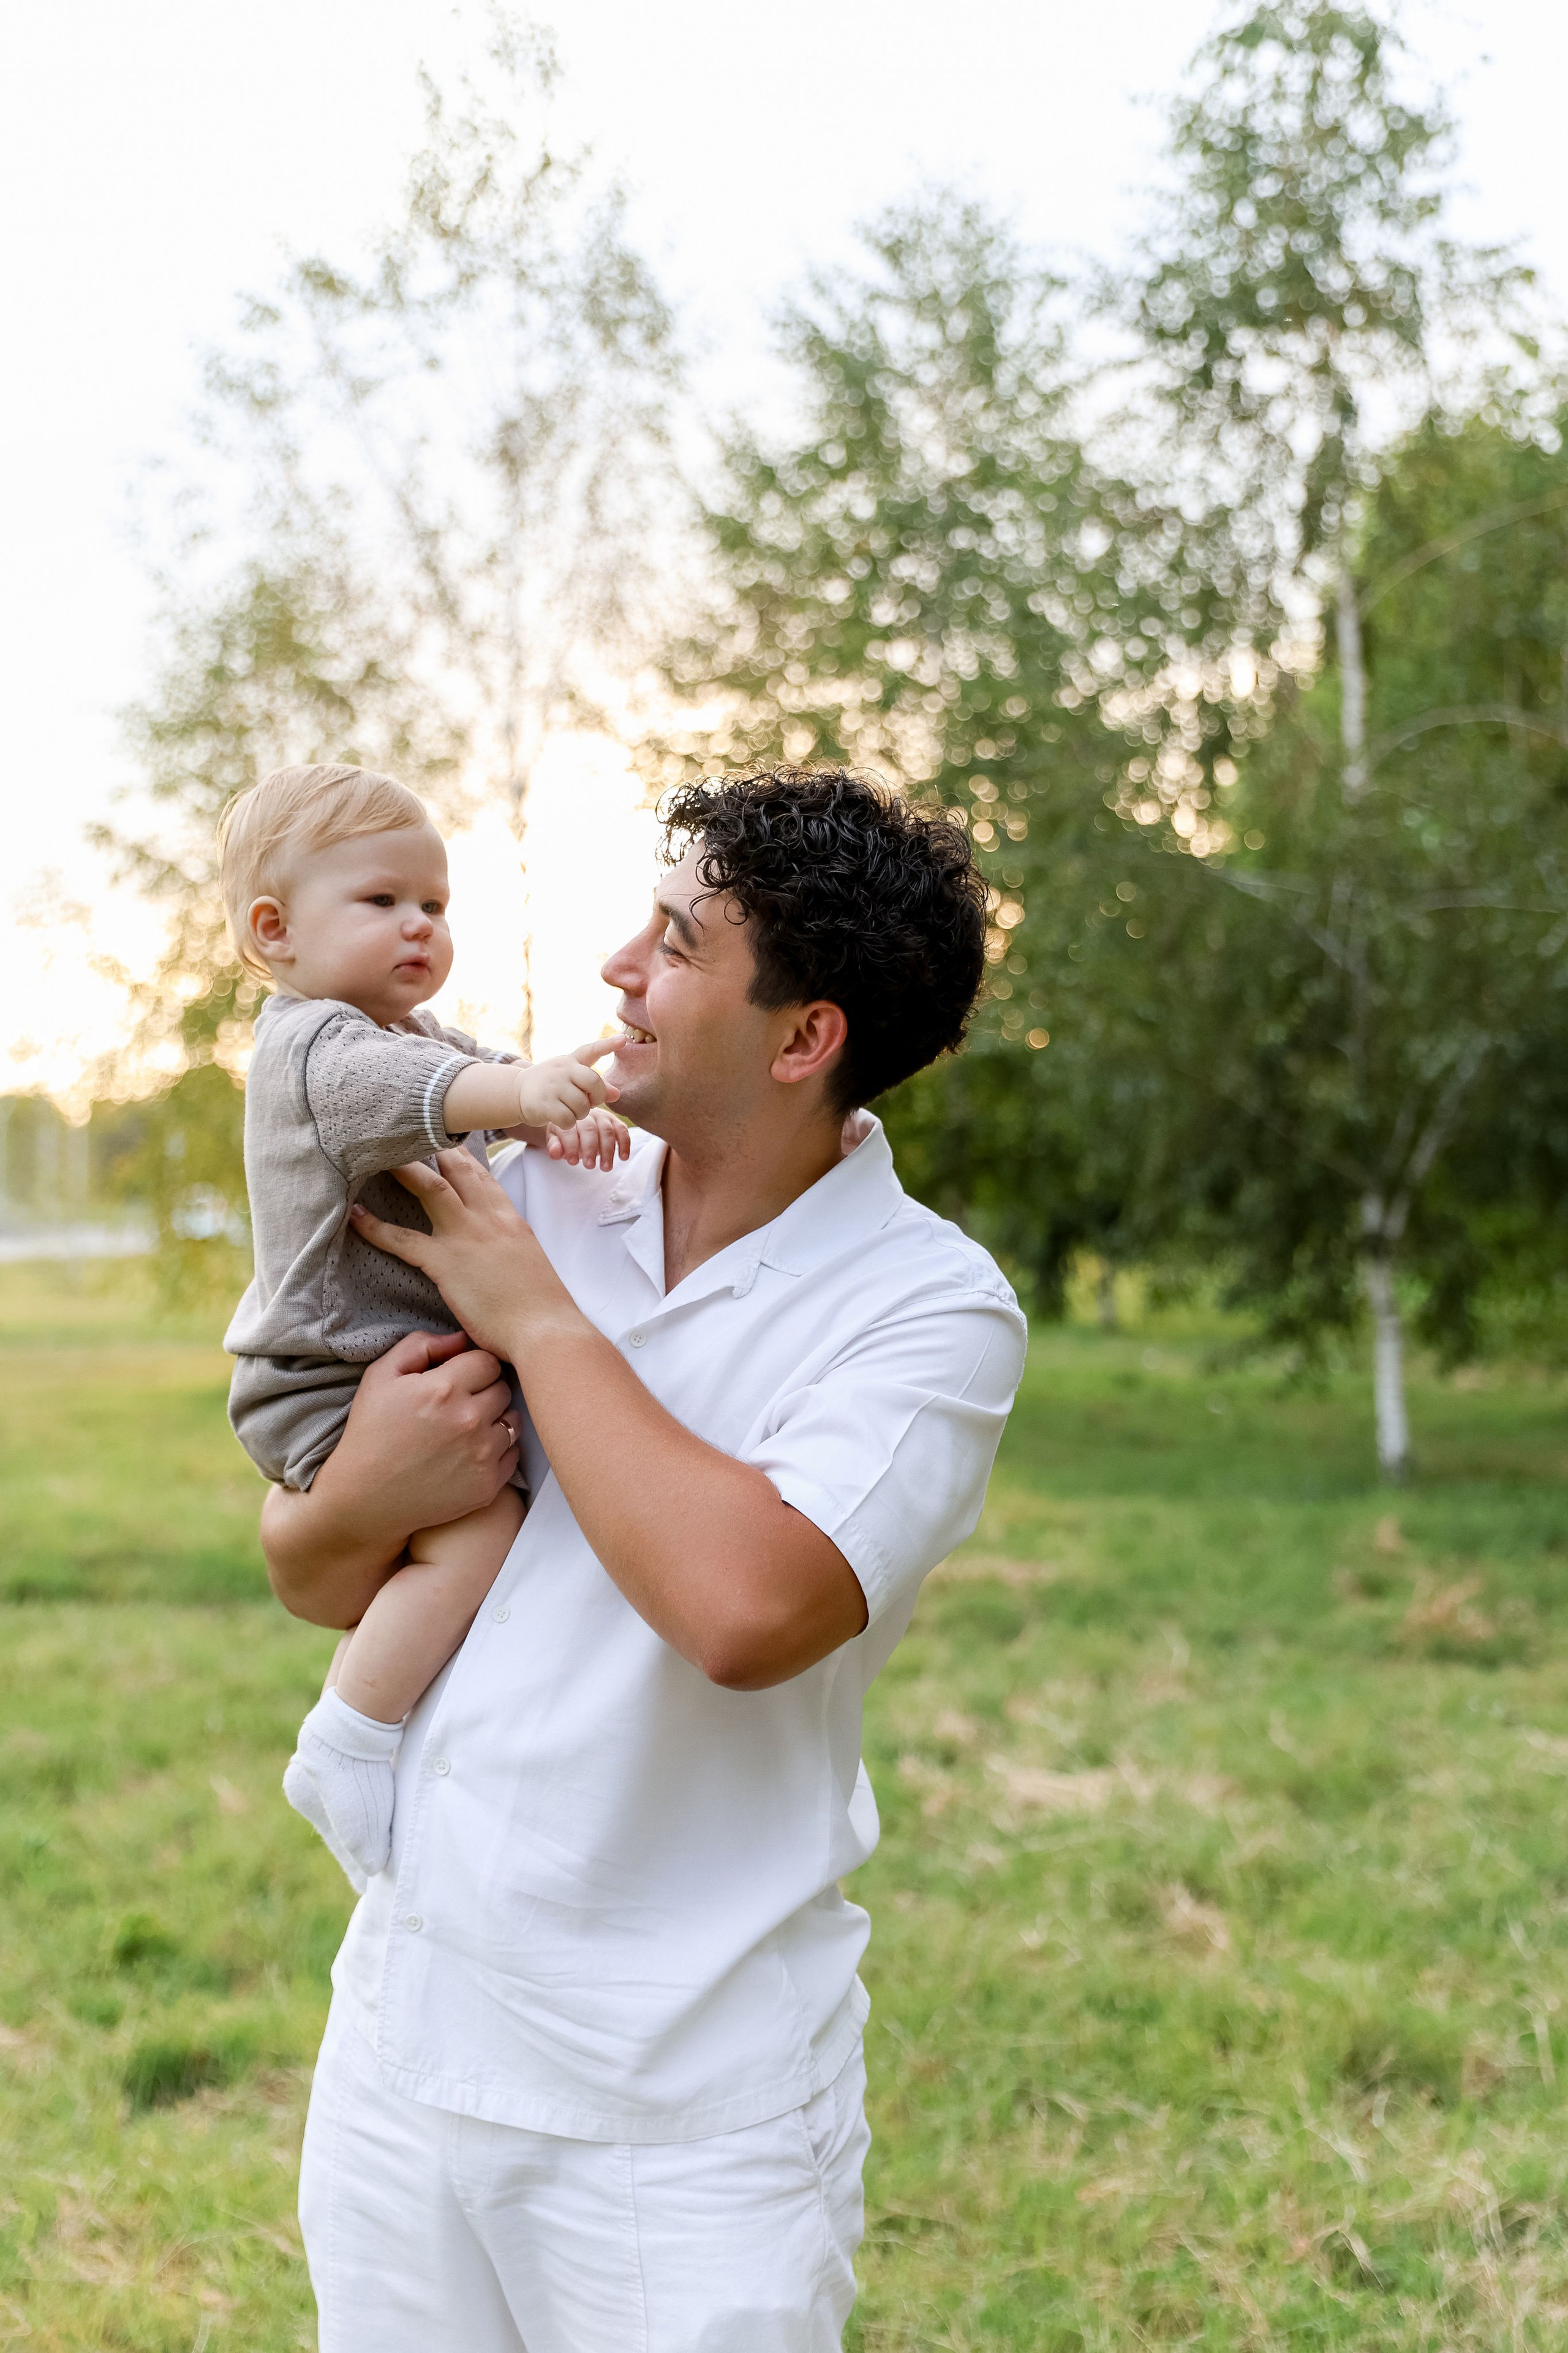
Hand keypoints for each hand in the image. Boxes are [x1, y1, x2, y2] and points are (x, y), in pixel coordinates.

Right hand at [260, 1329, 520, 1624]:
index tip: (459, 1377)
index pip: (487, 1360)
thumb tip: (461, 1338)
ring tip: (466, 1427)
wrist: (364, 1500)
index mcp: (443, 1389)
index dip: (473, 1366)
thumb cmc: (370, 1434)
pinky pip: (513, 1453)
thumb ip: (420, 1345)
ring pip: (513, 1420)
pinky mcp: (488, 1485)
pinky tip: (470, 1452)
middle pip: (504, 1388)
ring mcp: (482, 1455)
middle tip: (462, 1402)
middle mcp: (468, 1420)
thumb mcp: (380, 1377)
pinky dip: (498, 1450)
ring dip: (496, 1419)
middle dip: (486, 1389)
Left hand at [349, 1147, 561, 1360]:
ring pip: (431, 1188)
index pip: (480, 1175)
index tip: (440, 1140)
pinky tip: (356, 1216)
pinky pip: (404, 1240)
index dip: (458, 1154)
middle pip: (456, 1168)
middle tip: (402, 1132)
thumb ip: (508, 1246)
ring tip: (378, 1153)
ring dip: (404, 1168)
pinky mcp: (446, 1263)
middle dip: (430, 1145)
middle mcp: (488, 1219)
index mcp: (509, 1219)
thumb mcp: (528, 1262)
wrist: (545, 1329)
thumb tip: (497, 1252)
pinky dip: (376, 1227)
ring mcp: (466, 1237)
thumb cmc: (541, 1306)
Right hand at [514, 1039, 619, 1130]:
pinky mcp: (544, 1103)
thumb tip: (617, 1094)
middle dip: (596, 1097)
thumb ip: (594, 1086)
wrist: (516, 1092)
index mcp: (571, 1061)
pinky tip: (560, 1118)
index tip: (623, 1039)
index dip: (608, 1045)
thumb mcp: (571, 1080)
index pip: (591, 1050)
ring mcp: (553, 1086)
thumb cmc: (550, 1086)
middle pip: (594, 1083)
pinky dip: (568, 1123)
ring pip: (582, 1106)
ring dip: (580, 1114)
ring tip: (570, 1110)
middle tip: (588, 1102)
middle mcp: (563, 1069)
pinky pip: (569, 1119)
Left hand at [546, 1104, 631, 1170]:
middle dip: (590, 1149)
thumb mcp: (556, 1139)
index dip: (571, 1147)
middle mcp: (586, 1114)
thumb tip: (554, 1153)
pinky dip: (624, 1143)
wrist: (577, 1119)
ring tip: (606, 1168)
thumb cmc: (565, 1133)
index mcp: (568, 1118)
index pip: (569, 1131)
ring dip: (608, 1150)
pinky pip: (622, 1130)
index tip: (573, 1162)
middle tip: (589, 1166)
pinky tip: (623, 1157)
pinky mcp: (615, 1121)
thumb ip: (555, 1146)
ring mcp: (602, 1117)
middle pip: (590, 1130)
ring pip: (607, 1131)